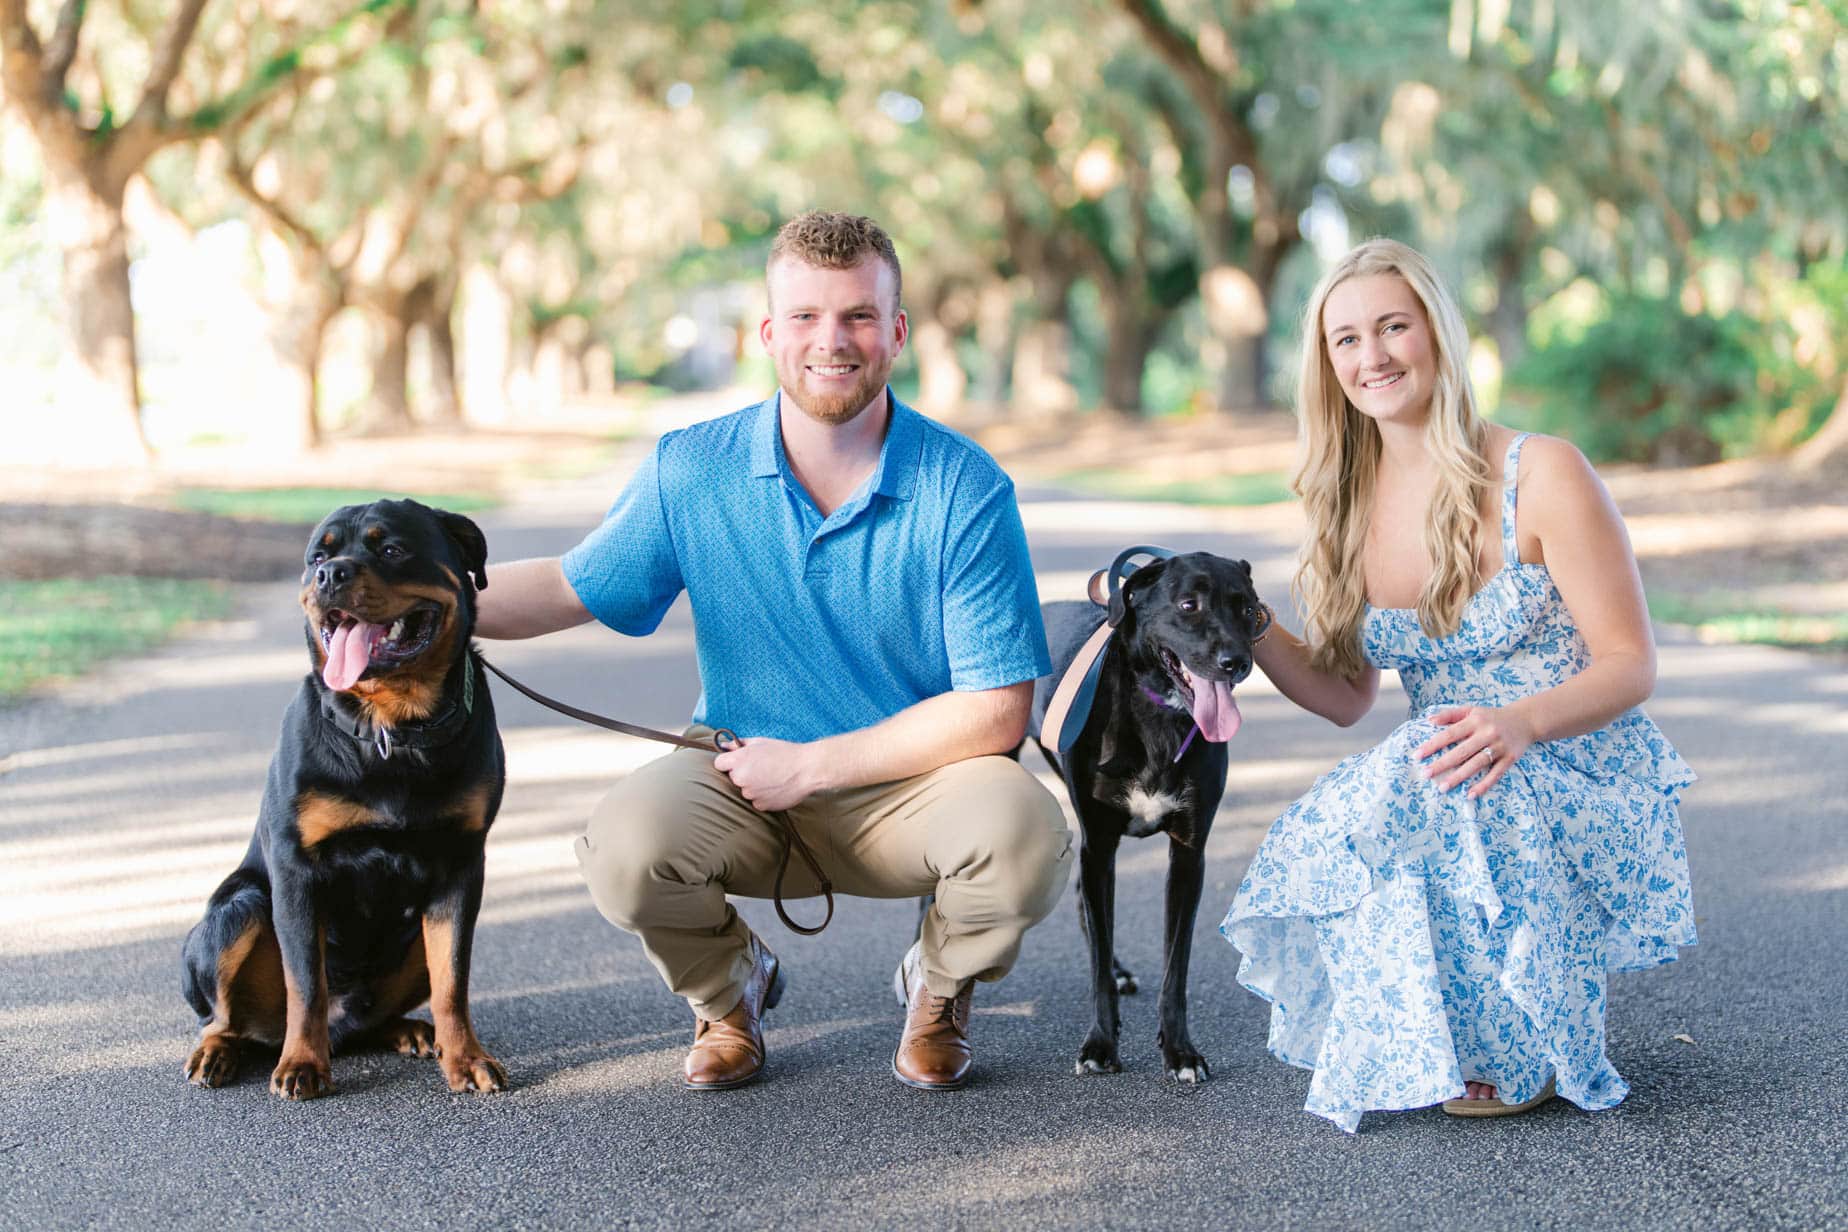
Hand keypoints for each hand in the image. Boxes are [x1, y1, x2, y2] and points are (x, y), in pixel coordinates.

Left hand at [712, 736, 824, 812]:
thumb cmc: (784, 752)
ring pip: (745, 791)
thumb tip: (724, 745)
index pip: (719, 763)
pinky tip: (775, 787)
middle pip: (733, 778)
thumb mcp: (760, 742)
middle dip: (743, 773)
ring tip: (771, 778)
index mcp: (738, 760)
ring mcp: (750, 794)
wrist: (807, 769)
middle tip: (761, 768)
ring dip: (754, 786)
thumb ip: (738, 744)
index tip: (739, 761)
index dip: (729, 762)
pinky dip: (763, 796)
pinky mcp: (760, 806)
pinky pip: (756, 801)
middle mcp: (740, 778)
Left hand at [1415, 704, 1534, 797]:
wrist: (1526, 720)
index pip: (1450, 734)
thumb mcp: (1472, 710)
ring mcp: (1499, 747)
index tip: (1417, 755)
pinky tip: (1470, 794)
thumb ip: (1450, 714)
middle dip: (1442, 764)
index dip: (1433, 745)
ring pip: (1477, 764)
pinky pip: (1496, 774)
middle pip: (1461, 751)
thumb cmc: (1492, 716)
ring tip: (1442, 787)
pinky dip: (1484, 785)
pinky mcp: (1510, 758)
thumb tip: (1429, 721)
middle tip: (1425, 774)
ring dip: (1459, 777)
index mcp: (1475, 720)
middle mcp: (1487, 733)